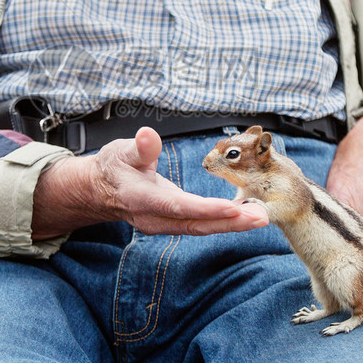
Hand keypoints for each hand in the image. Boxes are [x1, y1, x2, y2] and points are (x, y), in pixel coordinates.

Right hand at [32, 126, 268, 239]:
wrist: (101, 190)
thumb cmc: (114, 167)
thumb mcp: (121, 152)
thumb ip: (139, 147)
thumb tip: (148, 135)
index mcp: (141, 199)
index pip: (177, 206)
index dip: (205, 209)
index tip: (232, 207)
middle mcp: (154, 218)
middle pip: (195, 224)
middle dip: (230, 222)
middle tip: (260, 216)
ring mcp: (163, 225)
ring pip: (201, 228)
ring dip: (232, 224)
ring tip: (260, 216)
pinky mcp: (173, 224)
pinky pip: (200, 225)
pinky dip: (223, 222)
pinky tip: (244, 214)